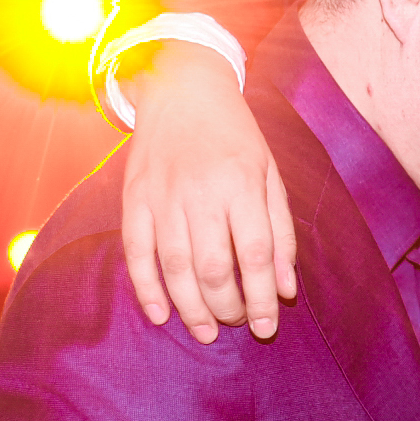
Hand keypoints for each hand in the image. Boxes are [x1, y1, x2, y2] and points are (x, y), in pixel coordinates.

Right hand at [119, 42, 295, 342]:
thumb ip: (281, 232)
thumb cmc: (235, 136)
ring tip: (207, 331)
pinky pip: (136, 253)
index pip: (256, 254)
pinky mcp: (133, 199)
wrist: (182, 89)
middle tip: (238, 322)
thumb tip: (286, 289)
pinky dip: (147, 289)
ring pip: (175, 268)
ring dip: (191, 309)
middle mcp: (201, 191)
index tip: (267, 326)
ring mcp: (162, 196)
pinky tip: (162, 315)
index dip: (262, 297)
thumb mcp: (270, 174)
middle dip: (228, 308)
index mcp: (242, 183)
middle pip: (214, 268)